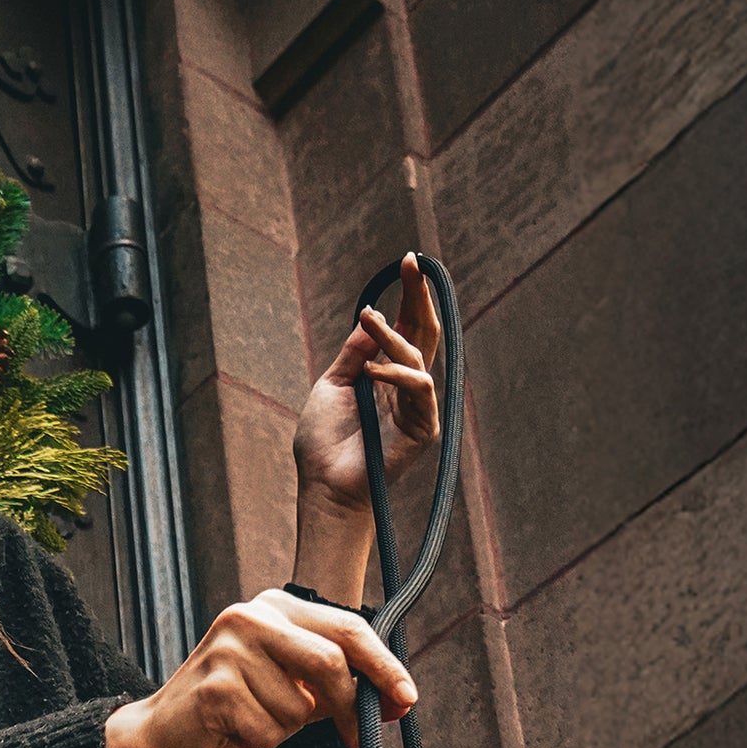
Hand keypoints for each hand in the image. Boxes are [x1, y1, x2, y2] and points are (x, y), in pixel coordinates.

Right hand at [105, 589, 415, 747]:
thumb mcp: (289, 684)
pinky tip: (232, 732)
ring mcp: (228, 650)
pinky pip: (270, 729)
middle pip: (331, 663)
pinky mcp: (215, 688)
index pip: (347, 629)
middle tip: (356, 736)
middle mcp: (249, 616)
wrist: (160, 733)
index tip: (406, 698)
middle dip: (349, 707)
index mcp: (272, 606)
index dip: (384, 666)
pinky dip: (260, 742)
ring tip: (253, 722)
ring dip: (287, 729)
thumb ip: (336, 683)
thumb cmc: (231, 709)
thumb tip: (396, 700)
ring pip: (300, 706)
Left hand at [293, 253, 441, 519]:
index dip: (409, 296)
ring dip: (393, 333)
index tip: (408, 262)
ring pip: (417, 356)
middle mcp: (406, 387)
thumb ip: (353, 353)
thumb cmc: (323, 442)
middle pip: (423, 333)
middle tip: (413, 263)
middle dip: (419, 296)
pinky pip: (418, 389)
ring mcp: (417, 407)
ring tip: (368, 319)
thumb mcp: (332, 386)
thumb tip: (371, 317)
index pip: (406, 328)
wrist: (324, 484)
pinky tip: (371, 372)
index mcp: (386, 375)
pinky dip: (396, 375)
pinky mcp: (423, 428)